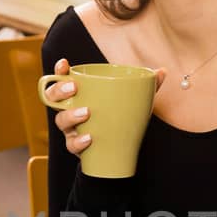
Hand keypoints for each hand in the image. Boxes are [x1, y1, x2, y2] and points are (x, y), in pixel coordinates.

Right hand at [47, 57, 165, 158]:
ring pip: (60, 121)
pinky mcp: (77, 147)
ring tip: (87, 112)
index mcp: (81, 95)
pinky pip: (71, 145)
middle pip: (54, 98)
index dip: (59, 71)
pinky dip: (78, 142)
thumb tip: (162, 71)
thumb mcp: (132, 102)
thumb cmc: (119, 119)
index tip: (64, 63)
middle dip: (59, 91)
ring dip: (71, 115)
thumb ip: (146, 87)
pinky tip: (89, 138)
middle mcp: (71, 110)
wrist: (117, 152)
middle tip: (74, 88)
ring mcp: (72, 129)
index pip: (63, 79)